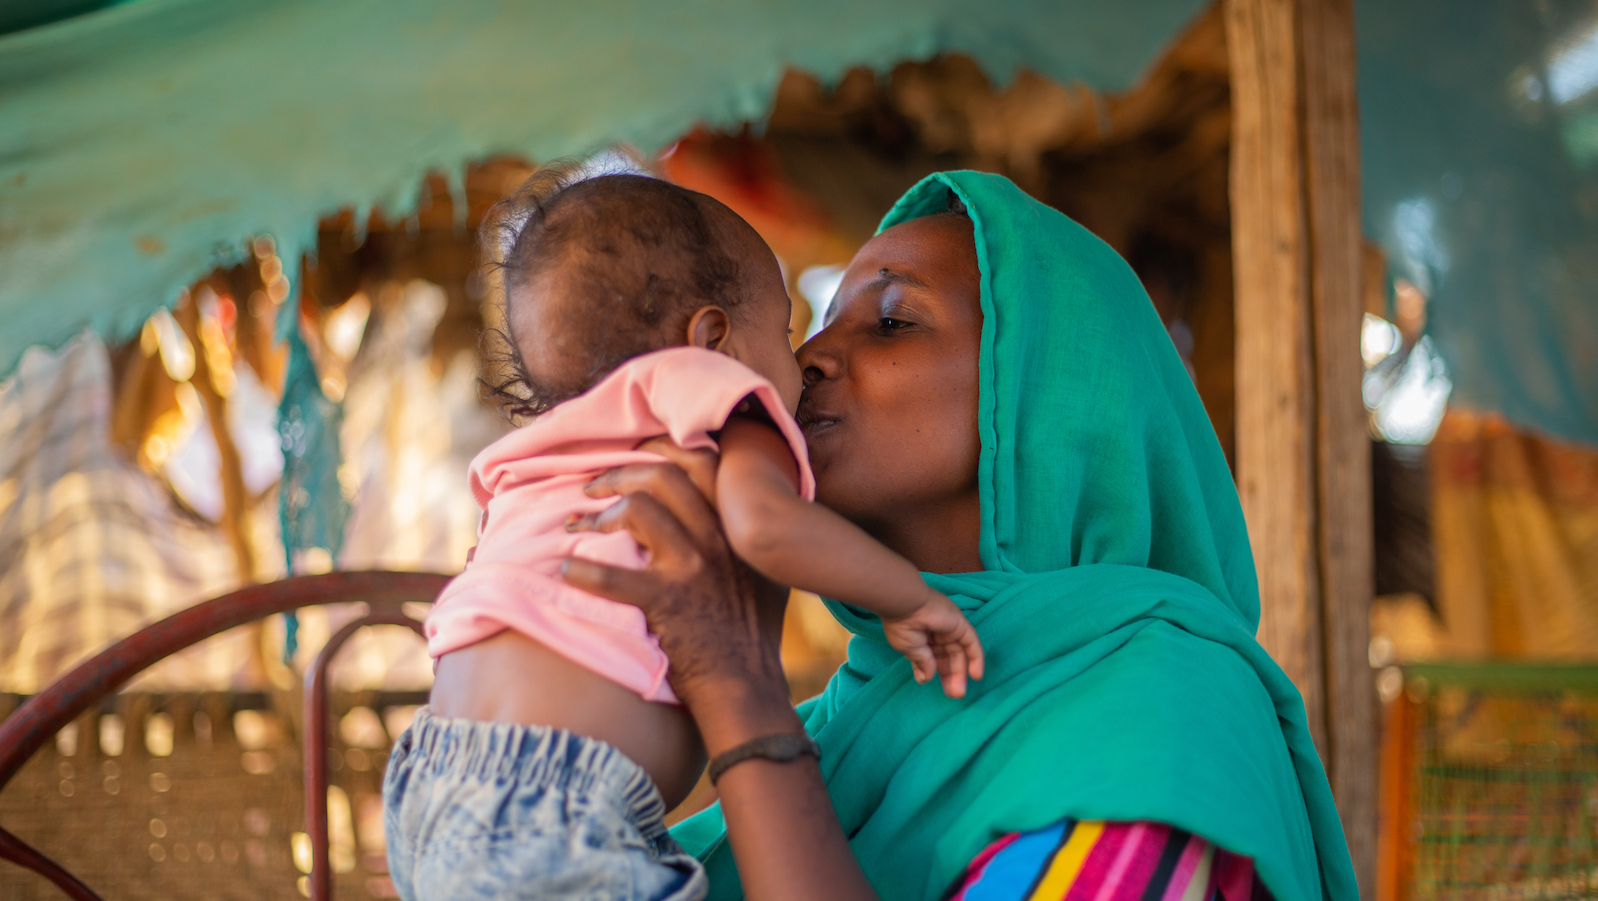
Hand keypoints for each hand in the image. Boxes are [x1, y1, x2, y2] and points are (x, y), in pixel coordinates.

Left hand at [565, 440, 878, 900]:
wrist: (747, 688)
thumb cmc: (753, 636)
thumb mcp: (767, 577)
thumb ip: (749, 542)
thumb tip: (732, 516)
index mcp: (741, 528)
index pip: (705, 463)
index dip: (664, 449)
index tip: (637, 454)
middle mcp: (721, 538)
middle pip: (666, 475)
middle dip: (620, 471)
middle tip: (593, 484)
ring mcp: (695, 568)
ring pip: (640, 509)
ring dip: (600, 513)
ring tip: (576, 524)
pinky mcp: (668, 602)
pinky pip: (614, 575)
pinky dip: (583, 570)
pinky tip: (566, 569)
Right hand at [880, 589, 984, 698]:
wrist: (905, 604)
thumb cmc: (901, 625)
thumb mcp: (909, 649)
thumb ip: (922, 663)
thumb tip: (926, 679)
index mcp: (922, 637)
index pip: (933, 658)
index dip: (935, 672)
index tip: (934, 686)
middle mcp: (937, 633)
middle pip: (949, 658)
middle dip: (950, 676)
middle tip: (953, 695)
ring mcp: (950, 629)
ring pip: (960, 654)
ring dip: (961, 673)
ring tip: (959, 693)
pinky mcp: (961, 625)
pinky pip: (972, 645)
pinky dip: (976, 660)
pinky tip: (976, 676)